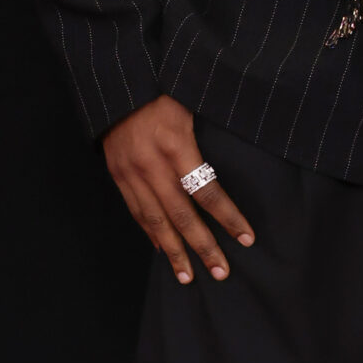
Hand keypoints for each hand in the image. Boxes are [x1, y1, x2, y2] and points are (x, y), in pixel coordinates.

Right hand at [101, 96, 255, 282]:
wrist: (115, 86)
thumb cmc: (162, 91)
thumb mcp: (191, 104)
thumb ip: (209, 136)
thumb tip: (239, 156)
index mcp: (176, 145)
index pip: (207, 191)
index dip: (228, 217)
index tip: (246, 238)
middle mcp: (152, 164)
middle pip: (181, 215)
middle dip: (203, 246)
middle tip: (221, 272)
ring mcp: (132, 173)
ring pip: (156, 221)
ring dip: (174, 252)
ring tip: (188, 277)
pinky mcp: (118, 175)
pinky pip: (137, 211)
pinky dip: (151, 233)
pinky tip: (163, 249)